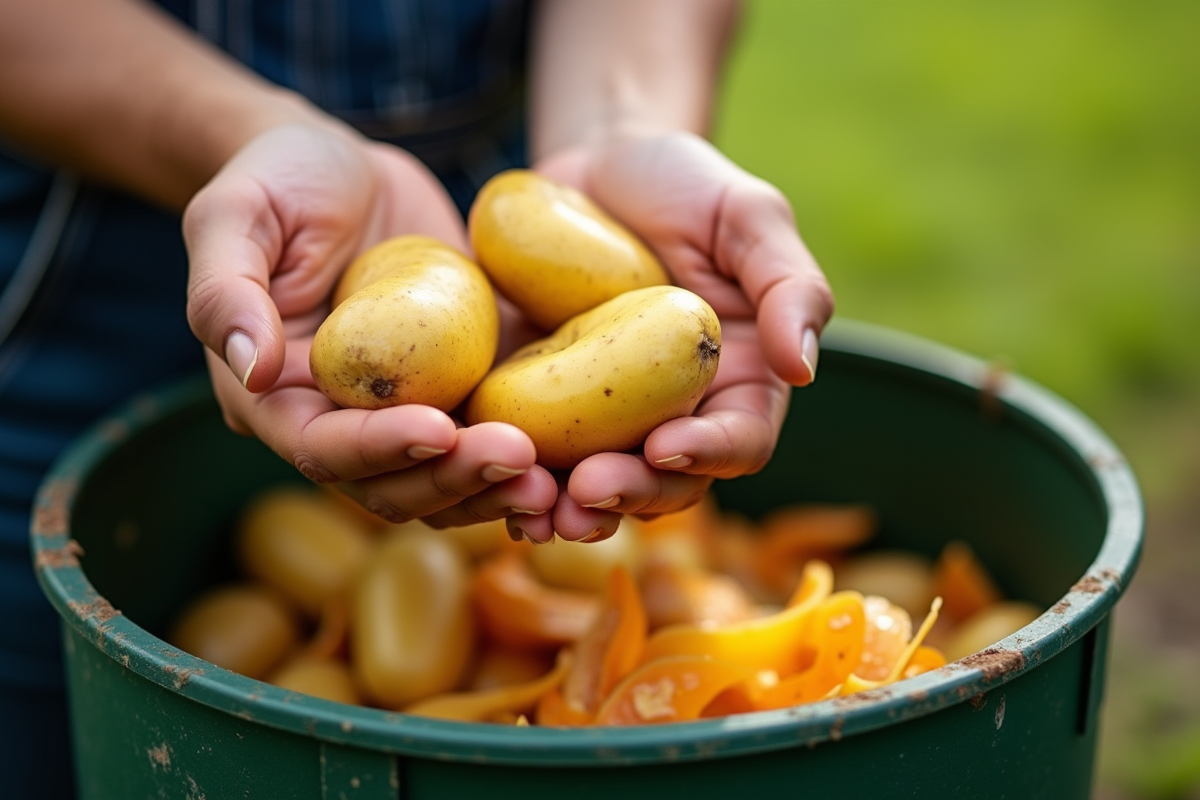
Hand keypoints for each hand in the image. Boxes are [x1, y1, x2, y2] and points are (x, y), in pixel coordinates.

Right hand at [184, 123, 557, 528]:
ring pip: (450, 480)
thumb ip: (227, 290)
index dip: (380, 448)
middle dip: (456, 480)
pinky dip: (532, 458)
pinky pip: (494, 437)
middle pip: (395, 484)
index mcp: (278, 397)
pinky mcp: (461, 389)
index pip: (324, 448)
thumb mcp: (233, 214)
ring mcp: (408, 410)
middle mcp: (342, 421)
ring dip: (499, 488)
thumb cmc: (279, 179)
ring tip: (555, 479)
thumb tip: (250, 370)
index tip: (438, 431)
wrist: (346, 168)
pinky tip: (577, 458)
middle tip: (520, 459)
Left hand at [518, 130, 833, 543]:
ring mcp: (602, 419)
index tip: (666, 445)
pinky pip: (527, 453)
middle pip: (664, 483)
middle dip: (628, 494)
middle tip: (586, 489)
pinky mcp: (537, 406)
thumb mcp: (745, 214)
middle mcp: (672, 415)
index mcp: (737, 383)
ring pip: (594, 486)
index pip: (738, 440)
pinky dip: (508, 473)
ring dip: (567, 507)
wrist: (591, 168)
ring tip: (534, 507)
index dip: (708, 453)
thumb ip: (788, 284)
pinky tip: (481, 471)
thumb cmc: (682, 185)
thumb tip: (802, 370)